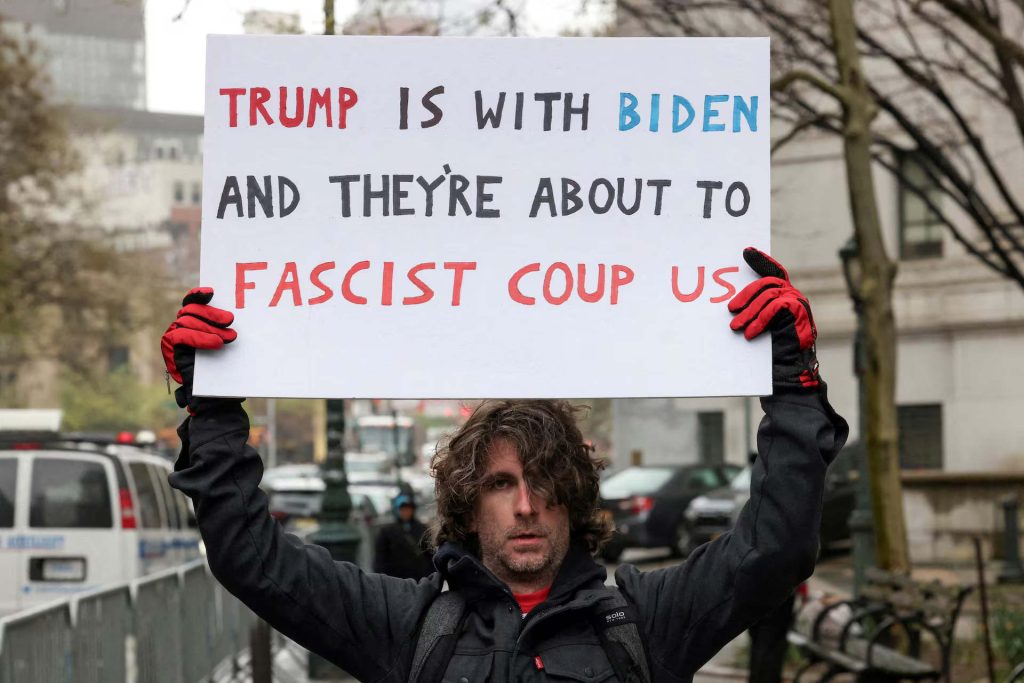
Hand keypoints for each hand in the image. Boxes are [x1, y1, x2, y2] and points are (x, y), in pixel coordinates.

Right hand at [161, 287, 236, 409]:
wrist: (216, 400)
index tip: (212, 292)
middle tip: (231, 320)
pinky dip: (199, 337)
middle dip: (212, 313)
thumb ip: (225, 330)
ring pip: (187, 321)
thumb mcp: (228, 347)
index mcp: (194, 324)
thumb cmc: (224, 372)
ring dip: (210, 328)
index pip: (192, 304)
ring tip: (229, 337)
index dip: (198, 296)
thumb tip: (235, 314)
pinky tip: (216, 343)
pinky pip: (181, 336)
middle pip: (190, 311)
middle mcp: (181, 329)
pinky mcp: (171, 351)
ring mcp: (174, 340)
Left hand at [728, 247, 819, 390]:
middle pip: (768, 283)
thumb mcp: (759, 326)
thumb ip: (754, 311)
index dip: (761, 261)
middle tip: (730, 309)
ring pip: (768, 295)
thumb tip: (731, 305)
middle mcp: (793, 297)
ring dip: (749, 311)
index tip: (746, 251)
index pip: (773, 273)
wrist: (788, 371)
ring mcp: (798, 303)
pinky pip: (775, 307)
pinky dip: (760, 319)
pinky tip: (750, 333)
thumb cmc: (772, 352)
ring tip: (736, 326)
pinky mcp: (799, 311)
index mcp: (784, 297)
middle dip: (746, 295)